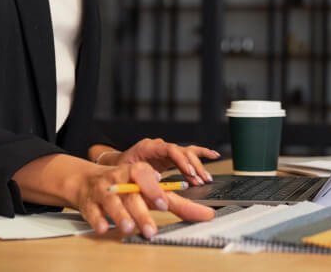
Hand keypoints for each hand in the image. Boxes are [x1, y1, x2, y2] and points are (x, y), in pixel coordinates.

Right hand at [71, 160, 214, 237]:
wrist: (90, 182)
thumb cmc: (129, 187)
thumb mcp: (152, 191)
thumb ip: (178, 203)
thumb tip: (207, 214)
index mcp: (137, 172)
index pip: (146, 176)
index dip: (154, 189)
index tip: (163, 202)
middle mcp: (120, 179)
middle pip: (132, 195)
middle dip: (141, 212)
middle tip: (150, 229)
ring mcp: (104, 190)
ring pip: (112, 202)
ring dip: (120, 216)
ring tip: (129, 228)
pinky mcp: (89, 203)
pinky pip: (93, 212)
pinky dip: (98, 220)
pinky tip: (104, 228)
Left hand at [102, 138, 219, 185]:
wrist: (116, 165)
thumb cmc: (120, 170)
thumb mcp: (127, 174)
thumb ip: (141, 177)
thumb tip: (156, 184)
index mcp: (149, 147)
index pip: (170, 150)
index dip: (181, 161)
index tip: (189, 173)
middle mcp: (160, 146)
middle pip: (182, 151)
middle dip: (193, 166)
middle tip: (200, 180)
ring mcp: (166, 149)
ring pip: (187, 153)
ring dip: (198, 165)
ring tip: (206, 178)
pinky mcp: (171, 156)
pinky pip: (189, 152)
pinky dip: (202, 153)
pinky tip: (213, 155)